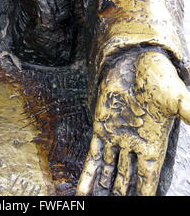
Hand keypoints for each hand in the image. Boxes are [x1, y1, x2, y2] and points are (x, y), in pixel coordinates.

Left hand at [76, 51, 189, 195]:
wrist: (137, 60)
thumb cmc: (160, 79)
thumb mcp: (177, 99)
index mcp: (153, 145)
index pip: (148, 179)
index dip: (145, 195)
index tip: (140, 206)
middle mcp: (134, 145)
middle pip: (127, 180)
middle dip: (122, 196)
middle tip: (115, 208)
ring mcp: (116, 137)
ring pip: (109, 172)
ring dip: (103, 190)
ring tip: (96, 205)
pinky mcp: (101, 126)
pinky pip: (92, 156)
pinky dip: (88, 174)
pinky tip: (82, 191)